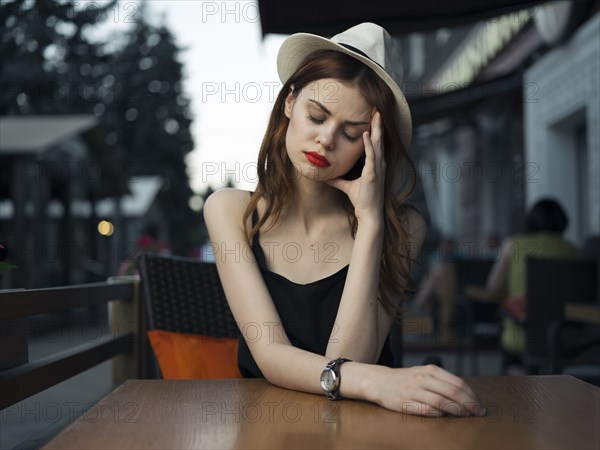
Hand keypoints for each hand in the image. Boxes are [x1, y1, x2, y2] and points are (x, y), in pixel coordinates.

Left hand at [326, 111, 384, 224]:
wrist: (368, 213)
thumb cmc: (361, 200)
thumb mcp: (346, 186)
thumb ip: (337, 180)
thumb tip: (325, 176)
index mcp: (375, 164)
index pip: (375, 143)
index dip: (375, 130)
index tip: (373, 116)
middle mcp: (379, 164)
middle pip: (379, 140)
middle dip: (378, 124)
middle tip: (378, 109)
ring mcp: (377, 168)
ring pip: (378, 144)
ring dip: (376, 129)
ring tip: (376, 115)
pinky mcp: (373, 174)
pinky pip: (371, 156)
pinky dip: (369, 145)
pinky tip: (366, 134)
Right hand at [371, 365, 485, 416]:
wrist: (380, 382)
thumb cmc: (406, 379)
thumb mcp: (423, 373)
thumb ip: (441, 380)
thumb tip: (465, 394)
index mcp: (429, 370)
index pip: (456, 382)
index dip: (471, 395)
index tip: (479, 404)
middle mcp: (422, 378)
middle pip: (452, 392)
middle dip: (469, 404)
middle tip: (479, 412)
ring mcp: (414, 390)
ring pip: (441, 402)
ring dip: (457, 410)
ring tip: (466, 415)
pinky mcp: (406, 403)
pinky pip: (427, 410)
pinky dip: (439, 414)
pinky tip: (445, 416)